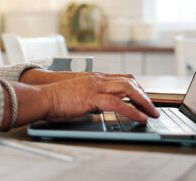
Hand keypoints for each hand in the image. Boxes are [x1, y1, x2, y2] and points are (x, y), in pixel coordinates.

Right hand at [39, 73, 158, 122]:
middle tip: (153, 108)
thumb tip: (100, 108)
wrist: (42, 97)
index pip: (123, 78)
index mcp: (95, 78)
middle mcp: (97, 79)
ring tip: (151, 113)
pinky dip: (132, 111)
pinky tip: (139, 118)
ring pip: (128, 89)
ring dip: (143, 102)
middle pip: (130, 81)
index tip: (145, 98)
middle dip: (145, 95)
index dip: (138, 88)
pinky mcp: (91, 98)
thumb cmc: (56, 99)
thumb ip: (92, 99)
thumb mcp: (79, 96)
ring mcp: (95, 86)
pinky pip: (117, 103)